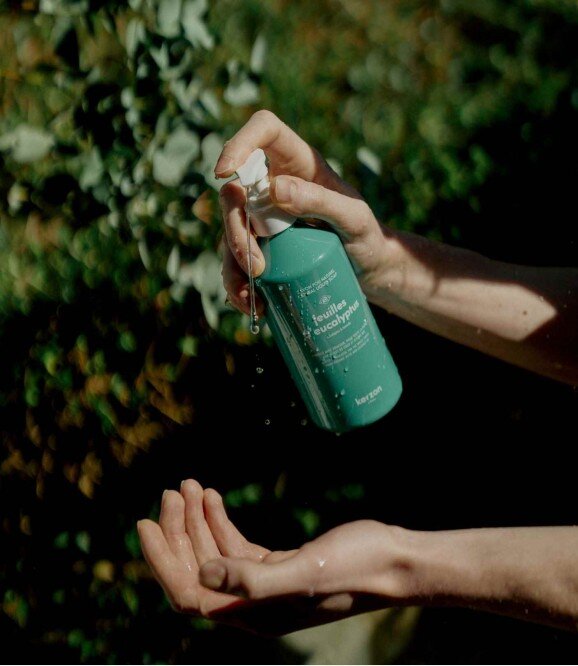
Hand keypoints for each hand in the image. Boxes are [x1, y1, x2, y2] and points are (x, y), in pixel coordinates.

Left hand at [138, 479, 413, 635]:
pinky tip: (212, 498)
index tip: (145, 522)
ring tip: (189, 485)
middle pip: (197, 570)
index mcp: (253, 614)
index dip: (162, 561)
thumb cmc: (356, 567)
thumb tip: (201, 576)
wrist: (394, 560)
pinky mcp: (277, 564)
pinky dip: (219, 520)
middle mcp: (253, 604)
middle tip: (172, 490)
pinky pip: (235, 545)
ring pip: (214, 554)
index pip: (189, 594)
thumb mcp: (305, 572)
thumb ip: (252, 579)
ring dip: (198, 520)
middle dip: (179, 531)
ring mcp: (264, 584)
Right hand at [217, 109, 393, 315]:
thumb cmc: (368, 238)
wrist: (370, 272)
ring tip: (252, 296)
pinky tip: (251, 304)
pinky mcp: (261, 246)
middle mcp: (274, 185)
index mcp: (299, 163)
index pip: (263, 131)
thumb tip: (274, 189)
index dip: (239, 143)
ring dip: (233, 263)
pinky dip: (237, 284)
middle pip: (234, 192)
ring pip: (229, 229)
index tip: (226, 173)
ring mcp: (264, 217)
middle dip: (234, 229)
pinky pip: (235, 260)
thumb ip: (321, 201)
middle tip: (256, 266)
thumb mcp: (354, 220)